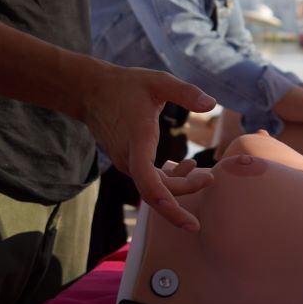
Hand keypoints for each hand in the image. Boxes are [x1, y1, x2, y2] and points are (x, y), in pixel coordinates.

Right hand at [78, 63, 215, 230]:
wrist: (91, 92)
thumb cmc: (125, 85)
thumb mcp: (159, 81)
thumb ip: (185, 92)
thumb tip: (211, 104)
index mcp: (137, 143)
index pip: (149, 184)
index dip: (169, 206)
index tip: (190, 222)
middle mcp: (129, 160)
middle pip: (158, 193)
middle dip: (186, 191)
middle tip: (211, 178)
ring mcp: (127, 163)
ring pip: (155, 189)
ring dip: (180, 186)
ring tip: (204, 173)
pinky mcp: (128, 162)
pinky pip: (150, 180)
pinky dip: (169, 179)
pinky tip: (186, 165)